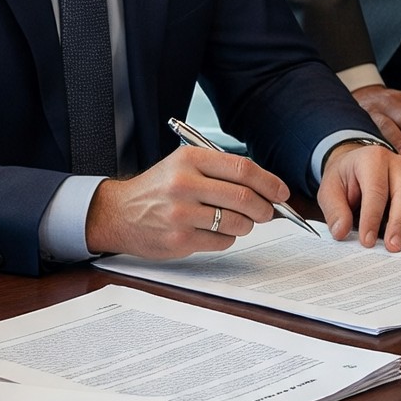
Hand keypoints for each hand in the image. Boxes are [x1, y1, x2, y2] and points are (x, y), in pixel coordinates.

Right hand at [86, 146, 288, 259]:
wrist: (119, 213)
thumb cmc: (158, 189)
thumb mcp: (183, 165)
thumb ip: (221, 171)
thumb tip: (266, 188)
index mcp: (189, 159)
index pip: (243, 168)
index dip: (269, 182)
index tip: (281, 192)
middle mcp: (184, 183)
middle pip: (244, 197)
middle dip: (265, 208)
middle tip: (268, 212)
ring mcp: (181, 213)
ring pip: (237, 222)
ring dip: (247, 225)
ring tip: (239, 221)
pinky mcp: (179, 239)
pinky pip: (222, 241)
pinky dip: (228, 238)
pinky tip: (215, 231)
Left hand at [317, 139, 400, 248]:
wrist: (356, 166)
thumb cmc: (345, 178)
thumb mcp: (330, 189)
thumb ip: (335, 210)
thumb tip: (341, 231)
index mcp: (373, 159)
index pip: (376, 190)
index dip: (372, 217)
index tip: (367, 240)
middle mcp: (398, 164)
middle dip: (400, 223)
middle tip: (393, 246)